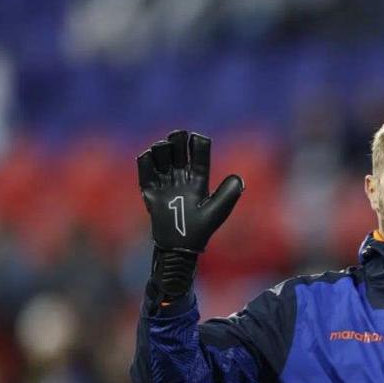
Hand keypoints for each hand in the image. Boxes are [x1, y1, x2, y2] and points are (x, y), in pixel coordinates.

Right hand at [136, 130, 242, 297]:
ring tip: (163, 148)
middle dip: (177, 140)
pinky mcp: (150, 190)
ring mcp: (165, 182)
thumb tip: (238, 177)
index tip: (197, 138)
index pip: (199, 156)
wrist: (179, 245)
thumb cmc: (201, 229)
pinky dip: (145, 161)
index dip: (198, 144)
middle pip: (178, 150)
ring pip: (161, 156)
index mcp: (199, 180)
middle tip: (177, 136)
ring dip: (162, 148)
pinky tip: (149, 157)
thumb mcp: (217, 212)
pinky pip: (145, 170)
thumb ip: (228, 195)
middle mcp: (182, 177)